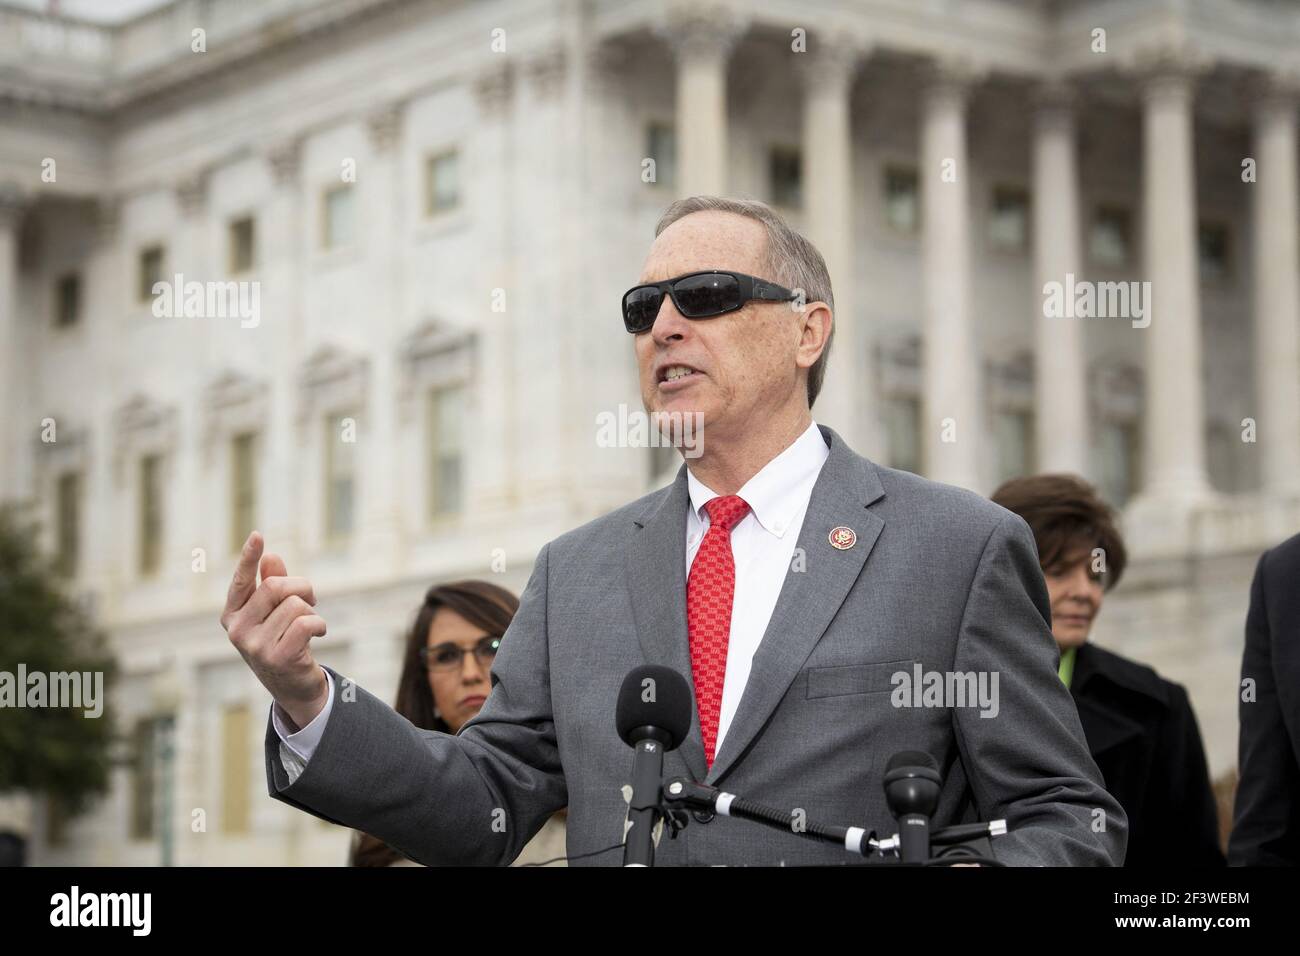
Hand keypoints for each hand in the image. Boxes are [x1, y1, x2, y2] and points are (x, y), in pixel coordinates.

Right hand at [221, 531, 328, 729]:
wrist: (293, 686)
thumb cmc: (283, 641)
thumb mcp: (275, 613)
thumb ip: (272, 584)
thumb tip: (272, 557)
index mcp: (232, 615)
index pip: (241, 581)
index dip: (249, 557)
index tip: (258, 535)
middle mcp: (237, 630)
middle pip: (275, 587)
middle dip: (301, 588)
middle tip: (311, 599)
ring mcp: (254, 646)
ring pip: (295, 605)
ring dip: (312, 611)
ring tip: (311, 625)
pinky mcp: (277, 658)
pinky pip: (306, 623)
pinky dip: (319, 624)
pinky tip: (318, 634)